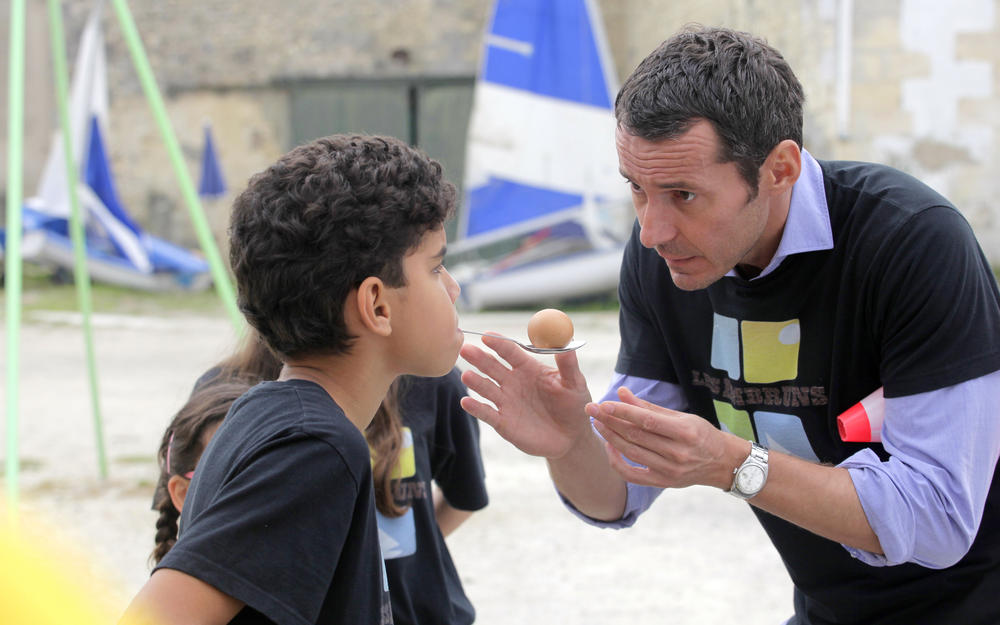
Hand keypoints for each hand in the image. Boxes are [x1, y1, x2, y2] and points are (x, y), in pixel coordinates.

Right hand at [460, 333, 592, 458]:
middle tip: (466, 348)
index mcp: (528, 368)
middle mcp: (513, 382)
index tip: (487, 335)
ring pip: (487, 388)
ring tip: (466, 376)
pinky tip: (466, 402)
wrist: (571, 438)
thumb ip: (568, 363)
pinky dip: (476, 408)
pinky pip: (487, 413)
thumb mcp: (575, 383)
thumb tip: (564, 337)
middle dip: (479, 358)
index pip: (510, 351)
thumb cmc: (574, 405)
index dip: (498, 343)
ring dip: (475, 382)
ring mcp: (506, 402)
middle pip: (492, 367)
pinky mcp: (503, 422)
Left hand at [588, 386, 737, 489]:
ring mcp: (669, 470)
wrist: (722, 463)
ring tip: (597, 423)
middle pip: (635, 436)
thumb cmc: (701, 434)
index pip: (646, 421)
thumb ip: (649, 407)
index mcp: (685, 432)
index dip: (622, 412)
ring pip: (631, 452)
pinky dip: (617, 462)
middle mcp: (677, 453)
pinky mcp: (663, 482)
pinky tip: (609, 447)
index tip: (603, 403)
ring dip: (610, 437)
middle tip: (591, 409)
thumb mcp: (682, 416)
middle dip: (610, 421)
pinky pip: (632, 475)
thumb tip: (622, 393)